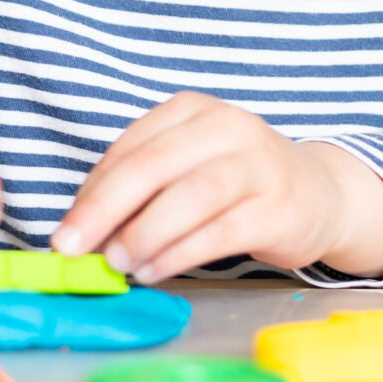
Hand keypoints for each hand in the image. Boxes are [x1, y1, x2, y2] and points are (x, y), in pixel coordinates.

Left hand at [49, 91, 382, 283]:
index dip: (92, 193)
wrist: (318, 193)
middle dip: (105, 211)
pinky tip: (154, 271)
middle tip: (73, 249)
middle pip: (154, 166)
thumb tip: (82, 230)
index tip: (64, 233)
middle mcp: (228, 127)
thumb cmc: (235, 183)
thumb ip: (140, 189)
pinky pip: (221, 231)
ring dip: (144, 234)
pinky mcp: (279, 206)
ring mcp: (259, 164)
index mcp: (194, 110)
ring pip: (189, 196)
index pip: (131, 148)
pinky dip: (180, 254)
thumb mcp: (186, 167)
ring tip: (116, 264)